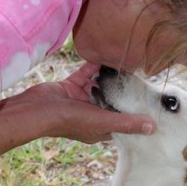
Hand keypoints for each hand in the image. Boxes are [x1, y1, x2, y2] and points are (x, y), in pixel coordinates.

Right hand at [0, 63, 155, 163]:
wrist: (33, 110)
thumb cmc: (68, 120)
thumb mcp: (103, 122)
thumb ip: (127, 123)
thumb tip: (153, 127)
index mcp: (101, 129)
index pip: (123, 122)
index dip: (135, 115)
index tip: (149, 104)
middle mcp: (93, 115)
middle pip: (113, 102)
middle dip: (124, 92)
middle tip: (142, 79)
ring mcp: (82, 100)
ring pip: (101, 87)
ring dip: (110, 78)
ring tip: (126, 65)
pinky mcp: (71, 87)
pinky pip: (86, 74)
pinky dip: (95, 67)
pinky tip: (106, 56)